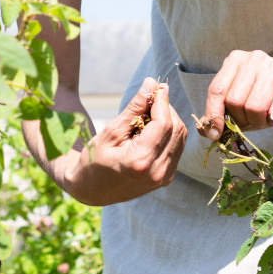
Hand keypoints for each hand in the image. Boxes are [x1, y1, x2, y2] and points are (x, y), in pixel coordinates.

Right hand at [63, 78, 187, 205]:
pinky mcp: (167, 177)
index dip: (162, 101)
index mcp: (140, 161)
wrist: (92, 189)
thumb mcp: (111, 131)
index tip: (155, 87)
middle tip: (149, 100)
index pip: (164, 123)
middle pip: (176, 129)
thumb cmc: (95, 158)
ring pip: (180, 137)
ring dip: (169, 120)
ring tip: (147, 116)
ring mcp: (164, 177)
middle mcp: (157, 172)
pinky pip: (176, 147)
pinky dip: (168, 133)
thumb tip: (152, 83)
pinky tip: (151, 130)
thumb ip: (135, 108)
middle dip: (166, 109)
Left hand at [200, 50, 272, 139]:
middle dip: (241, 119)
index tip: (214, 134)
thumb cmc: (262, 97)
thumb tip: (205, 131)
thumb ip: (220, 114)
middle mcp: (253, 59)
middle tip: (249, 121)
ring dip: (258, 122)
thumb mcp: (237, 101)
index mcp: (235, 60)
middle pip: (235, 101)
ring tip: (264, 118)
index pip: (216, 89)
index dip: (214, 114)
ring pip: (254, 107)